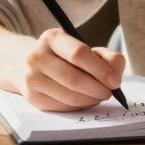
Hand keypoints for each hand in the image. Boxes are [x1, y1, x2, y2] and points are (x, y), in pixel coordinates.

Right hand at [5, 27, 126, 111]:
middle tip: (109, 92)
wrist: (28, 64)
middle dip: (97, 89)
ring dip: (90, 100)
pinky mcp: (32, 97)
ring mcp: (31, 78)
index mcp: (51, 38)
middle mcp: (37, 56)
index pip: (78, 54)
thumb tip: (116, 74)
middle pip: (74, 79)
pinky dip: (79, 106)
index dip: (100, 70)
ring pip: (69, 96)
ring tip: (98, 96)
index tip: (115, 80)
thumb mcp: (83, 48)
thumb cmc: (64, 56)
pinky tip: (84, 100)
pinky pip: (62, 107)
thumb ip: (106, 57)